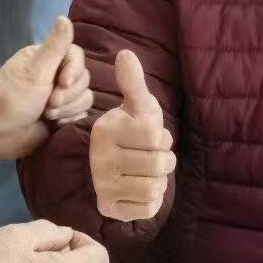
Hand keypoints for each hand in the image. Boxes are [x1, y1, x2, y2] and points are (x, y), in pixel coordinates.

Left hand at [0, 16, 92, 164]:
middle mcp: (54, 74)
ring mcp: (60, 96)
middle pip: (83, 78)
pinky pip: (82, 113)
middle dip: (68, 95)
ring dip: (68, 108)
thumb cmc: (10, 100)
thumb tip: (64, 16)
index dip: (74, 71)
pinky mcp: (62, 114)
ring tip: (48, 116)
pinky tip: (57, 124)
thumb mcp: (34, 72)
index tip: (62, 84)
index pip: (76, 55)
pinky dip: (71, 119)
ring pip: (85, 96)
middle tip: (48, 105)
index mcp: (45, 58)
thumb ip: (54, 46)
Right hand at [90, 50, 175, 221]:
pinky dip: (153, 199)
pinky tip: (140, 187)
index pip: (155, 138)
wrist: (120, 162)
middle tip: (150, 155)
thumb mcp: (139, 105)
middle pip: (158, 165)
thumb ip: (134, 82)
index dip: (161, 138)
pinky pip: (149, 207)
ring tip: (146, 171)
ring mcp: (102, 187)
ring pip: (155, 187)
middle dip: (164, 160)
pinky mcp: (110, 208)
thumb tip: (125, 54)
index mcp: (105, 131)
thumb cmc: (134, 130)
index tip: (149, 136)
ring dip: (159, 180)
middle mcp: (99, 160)